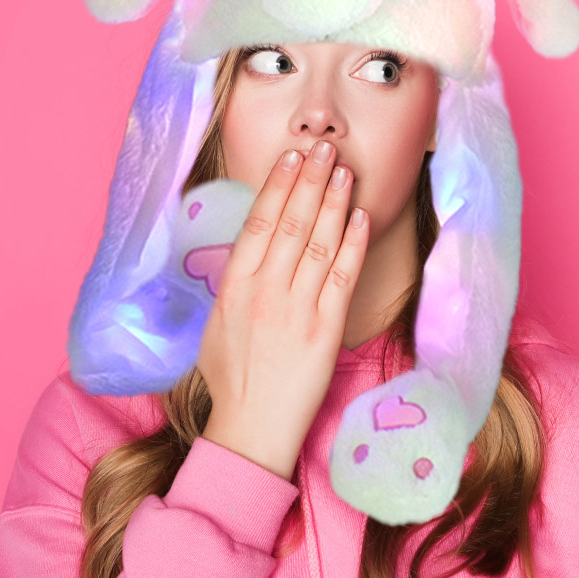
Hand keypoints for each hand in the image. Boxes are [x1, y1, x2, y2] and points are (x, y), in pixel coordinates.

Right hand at [196, 139, 368, 479]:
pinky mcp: (326, 329)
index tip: (291, 158)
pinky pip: (342, 278)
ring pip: (318, 243)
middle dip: (310, 181)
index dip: (277, 186)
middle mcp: (265, 291)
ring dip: (334, 203)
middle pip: (291, 223)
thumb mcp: (217, 323)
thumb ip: (236, 283)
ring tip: (344, 170)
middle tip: (324, 148)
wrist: (250, 429)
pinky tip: (361, 217)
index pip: (258, 223)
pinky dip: (353, 244)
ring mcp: (297, 309)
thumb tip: (251, 249)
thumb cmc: (231, 378)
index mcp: (234, 287)